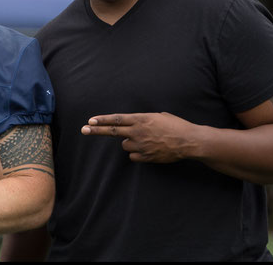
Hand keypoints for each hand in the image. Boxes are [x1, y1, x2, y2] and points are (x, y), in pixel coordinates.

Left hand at [81, 113, 197, 162]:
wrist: (189, 141)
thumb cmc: (176, 125)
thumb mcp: (159, 116)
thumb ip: (144, 119)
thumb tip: (135, 123)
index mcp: (141, 119)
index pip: (117, 119)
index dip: (103, 120)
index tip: (90, 120)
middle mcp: (138, 131)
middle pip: (113, 131)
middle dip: (96, 130)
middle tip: (84, 129)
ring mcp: (141, 145)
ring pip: (125, 145)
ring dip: (131, 143)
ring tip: (147, 141)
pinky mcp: (145, 156)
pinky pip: (133, 156)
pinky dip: (138, 154)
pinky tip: (149, 150)